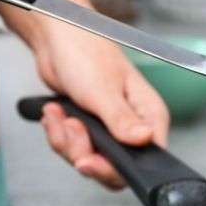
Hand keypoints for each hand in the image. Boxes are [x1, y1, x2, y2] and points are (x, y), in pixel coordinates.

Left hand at [34, 21, 168, 189]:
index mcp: (149, 117)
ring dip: (66, 141)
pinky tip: (56, 113)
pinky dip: (58, 134)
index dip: (114, 167)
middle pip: (114, 167)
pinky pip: (73, 149)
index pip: (144, 161)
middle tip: (72, 128)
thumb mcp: (103, 90)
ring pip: (89, 160)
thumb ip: (123, 120)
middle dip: (84, 153)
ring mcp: (111, 130)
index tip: (89, 160)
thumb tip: (146, 140)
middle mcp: (134, 127)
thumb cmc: (86, 52)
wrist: (57, 39)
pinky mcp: (90, 130)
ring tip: (60, 113)